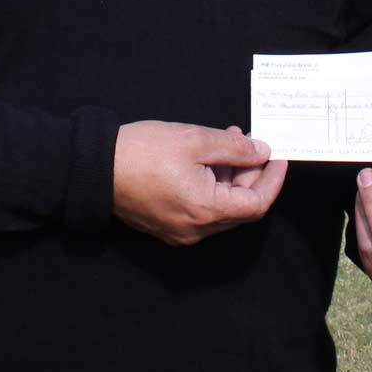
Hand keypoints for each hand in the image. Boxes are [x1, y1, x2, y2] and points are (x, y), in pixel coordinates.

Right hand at [112, 122, 287, 245]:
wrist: (93, 168)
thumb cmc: (142, 151)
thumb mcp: (194, 139)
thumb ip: (234, 148)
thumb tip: (262, 152)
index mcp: (206, 211)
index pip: (257, 204)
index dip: (272, 179)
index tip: (278, 156)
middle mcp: (196, 230)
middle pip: (239, 207)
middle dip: (250, 174)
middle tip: (249, 141)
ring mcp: (179, 231)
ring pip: (220, 208)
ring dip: (230, 178)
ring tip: (226, 141)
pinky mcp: (166, 225)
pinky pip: (201, 210)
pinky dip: (211, 187)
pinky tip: (206, 160)